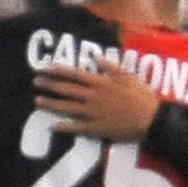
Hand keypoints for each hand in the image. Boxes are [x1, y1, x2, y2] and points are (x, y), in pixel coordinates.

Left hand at [34, 60, 160, 140]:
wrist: (151, 119)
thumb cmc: (142, 96)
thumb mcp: (128, 76)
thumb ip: (111, 67)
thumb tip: (96, 58)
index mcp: (101, 83)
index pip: (75, 74)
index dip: (59, 71)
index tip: (46, 68)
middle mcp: (93, 97)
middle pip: (67, 90)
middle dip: (50, 85)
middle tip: (36, 82)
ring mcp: (93, 114)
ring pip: (67, 108)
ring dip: (51, 104)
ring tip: (38, 101)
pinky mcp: (97, 129)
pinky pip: (77, 128)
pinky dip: (64, 127)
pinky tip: (53, 126)